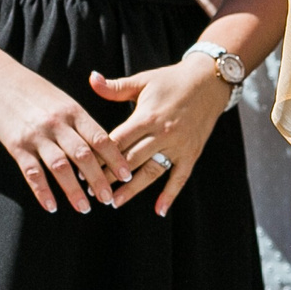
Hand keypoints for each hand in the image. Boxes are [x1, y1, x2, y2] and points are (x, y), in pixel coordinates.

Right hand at [0, 59, 131, 213]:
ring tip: (85, 208)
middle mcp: (57, 123)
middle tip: (108, 199)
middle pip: (83, 155)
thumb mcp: (63, 100)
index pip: (100, 138)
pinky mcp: (17, 146)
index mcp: (73, 111)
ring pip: (60, 166)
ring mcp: (36, 135)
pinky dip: (43, 191)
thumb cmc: (36, 92)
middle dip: (98, 180)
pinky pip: (32, 172)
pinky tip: (52, 207)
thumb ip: (81, 122)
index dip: (115, 159)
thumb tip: (103, 147)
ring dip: (73, 190)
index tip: (126, 175)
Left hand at [93, 55, 233, 215]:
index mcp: (147, 116)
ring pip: (151, 172)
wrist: (208, 82)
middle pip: (131, 160)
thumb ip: (115, 87)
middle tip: (92, 191)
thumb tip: (91, 78)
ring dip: (133, 189)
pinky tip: (159, 211)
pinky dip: (170, 195)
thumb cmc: (170, 80)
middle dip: (110, 176)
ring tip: (115, 202)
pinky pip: (180, 178)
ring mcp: (178, 146)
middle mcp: (162, 134)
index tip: (82, 168)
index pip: (118, 141)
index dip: (99, 156)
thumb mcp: (142, 81)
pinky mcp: (191, 154)